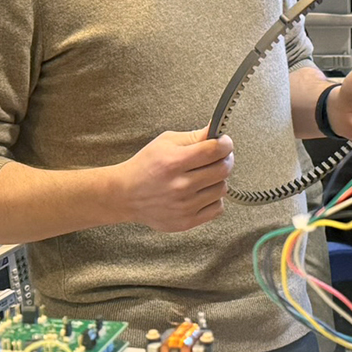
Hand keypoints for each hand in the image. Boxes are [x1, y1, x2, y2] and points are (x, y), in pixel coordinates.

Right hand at [113, 128, 232, 231]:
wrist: (126, 195)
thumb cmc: (146, 165)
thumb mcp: (166, 142)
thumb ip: (194, 136)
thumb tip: (218, 130)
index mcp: (174, 161)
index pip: (215, 150)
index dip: (225, 143)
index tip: (224, 143)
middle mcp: (181, 185)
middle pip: (223, 169)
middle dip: (225, 160)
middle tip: (218, 158)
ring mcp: (184, 206)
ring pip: (222, 188)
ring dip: (218, 180)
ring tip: (204, 177)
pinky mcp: (187, 221)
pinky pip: (218, 208)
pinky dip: (213, 199)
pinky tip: (201, 193)